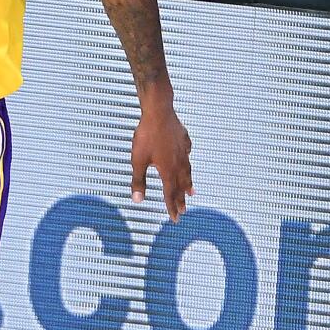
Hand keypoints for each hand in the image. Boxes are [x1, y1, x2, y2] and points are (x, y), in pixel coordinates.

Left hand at [131, 104, 193, 221]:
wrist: (159, 111)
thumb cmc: (147, 134)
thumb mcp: (138, 160)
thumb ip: (138, 181)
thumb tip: (137, 200)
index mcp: (168, 170)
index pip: (170, 194)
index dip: (172, 207)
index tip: (175, 218)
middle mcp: (178, 162)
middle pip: (181, 185)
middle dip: (181, 199)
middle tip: (184, 210)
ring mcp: (183, 150)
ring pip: (187, 171)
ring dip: (188, 183)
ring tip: (192, 191)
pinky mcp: (183, 139)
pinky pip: (187, 153)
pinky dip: (187, 160)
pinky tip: (187, 159)